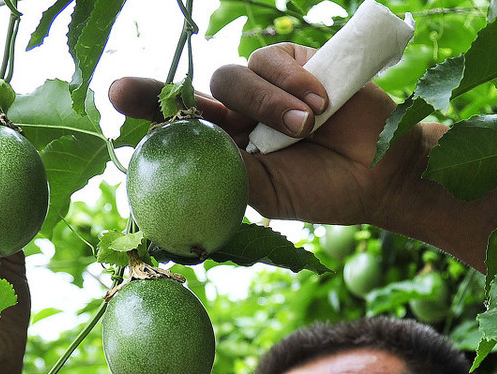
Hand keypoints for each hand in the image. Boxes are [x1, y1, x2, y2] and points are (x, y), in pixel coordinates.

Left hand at [109, 44, 436, 229]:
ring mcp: (266, 90)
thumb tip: (181, 168)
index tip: (115, 96)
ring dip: (268, 102)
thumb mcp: (266, 191)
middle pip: (197, 94)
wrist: (381, 174)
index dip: (148, 108)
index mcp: (226, 151)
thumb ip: (226, 175)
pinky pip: (272, 59)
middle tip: (129, 94)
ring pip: (235, 77)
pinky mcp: (295, 64)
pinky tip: (320, 104)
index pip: (180, 126)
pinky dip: (293, 80)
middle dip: (164, 93)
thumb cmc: (324, 191)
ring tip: (307, 126)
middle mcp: (239, 117)